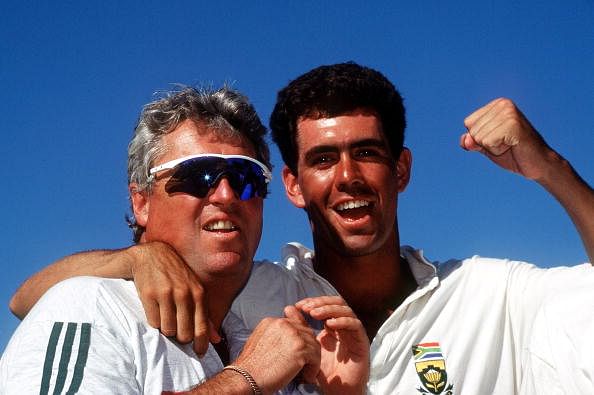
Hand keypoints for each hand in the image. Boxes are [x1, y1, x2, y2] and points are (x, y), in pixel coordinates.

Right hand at [126, 241, 218, 355]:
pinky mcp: (149, 295)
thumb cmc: (177, 275)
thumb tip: (216, 339)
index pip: (202, 327)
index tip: (199, 353)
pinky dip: (154, 322)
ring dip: (166, 329)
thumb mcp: (195, 289)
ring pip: (167, 330)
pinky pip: (153, 322)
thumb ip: (204, 315)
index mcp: (198, 293)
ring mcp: (166, 294)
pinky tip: (156, 310)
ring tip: (165, 317)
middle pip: (184, 333)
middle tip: (177, 330)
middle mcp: (184, 293)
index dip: (200, 344)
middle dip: (180, 337)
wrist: (152, 255)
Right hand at [232, 308, 320, 393]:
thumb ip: (274, 337)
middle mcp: (283, 323)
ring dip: (312, 360)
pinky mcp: (300, 348)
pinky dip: (313, 369)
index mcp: (272, 321)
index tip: (298, 354)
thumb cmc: (251, 367)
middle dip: (308, 350)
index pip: (295, 325)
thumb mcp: (260, 343)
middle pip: (307, 333)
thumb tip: (289, 344)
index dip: (300, 341)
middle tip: (304, 365)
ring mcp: (293, 334)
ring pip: (314, 345)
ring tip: (305, 373)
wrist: (245, 378)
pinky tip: (306, 378)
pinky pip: (316, 357)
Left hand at [296, 296, 369, 394]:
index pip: (326, 304)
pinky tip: (329, 324)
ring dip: (329, 309)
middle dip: (321, 303)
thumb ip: (301, 328)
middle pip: (337, 303)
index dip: (313, 301)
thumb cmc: (322, 371)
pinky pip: (355, 325)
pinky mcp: (362, 341)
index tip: (298, 305)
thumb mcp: (308, 346)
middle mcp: (345, 326)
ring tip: (314, 313)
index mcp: (333, 325)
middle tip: (306, 308)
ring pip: (346, 310)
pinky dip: (342, 321)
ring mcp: (354, 332)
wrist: (336, 390)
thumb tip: (289, 308)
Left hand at [460, 98, 560, 180]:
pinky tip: (513, 147)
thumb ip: (472, 142)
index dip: (480, 137)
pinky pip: (488, 142)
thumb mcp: (486, 146)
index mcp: (497, 104)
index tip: (500, 139)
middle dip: (486, 144)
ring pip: (479, 137)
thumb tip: (466, 140)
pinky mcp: (513, 125)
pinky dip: (497, 150)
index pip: (468, 122)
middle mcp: (504, 104)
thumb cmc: (512, 154)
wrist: (538, 165)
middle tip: (506, 144)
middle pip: (473, 130)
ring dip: (492, 148)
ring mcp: (509, 113)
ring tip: (510, 145)